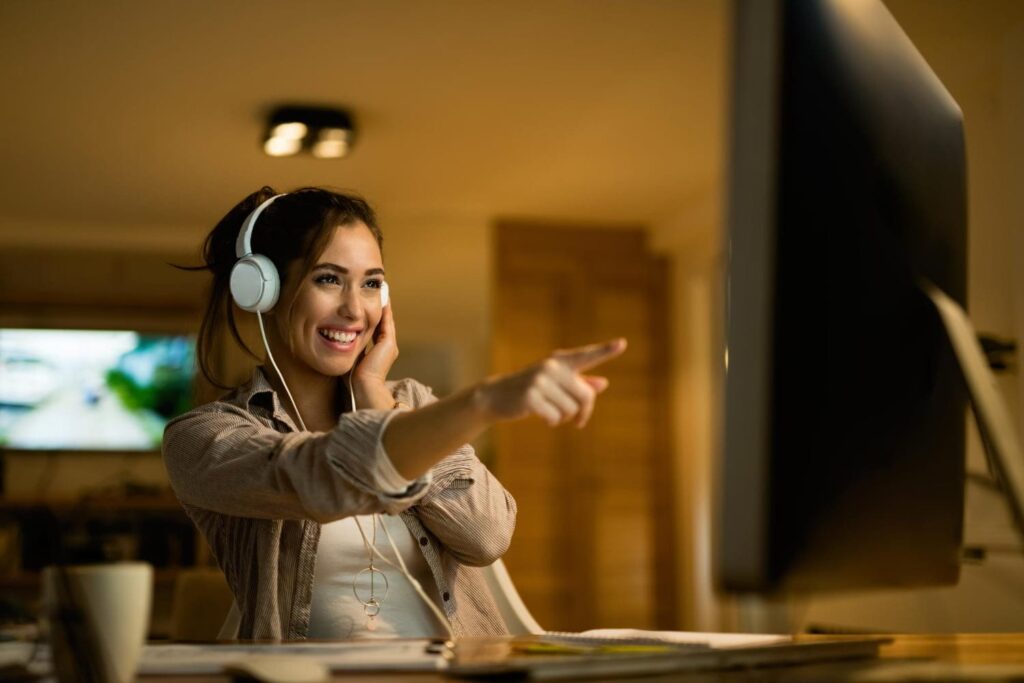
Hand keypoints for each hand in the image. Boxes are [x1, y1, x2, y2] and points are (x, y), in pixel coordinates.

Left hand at [351, 302, 398, 408]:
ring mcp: (389, 346)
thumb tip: (331, 342)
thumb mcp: (346, 361)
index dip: (366, 319)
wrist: (363, 388)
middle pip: (380, 324)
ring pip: (384, 321)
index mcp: (376, 354)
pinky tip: (380, 298)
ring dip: (381, 307)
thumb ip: (343, 351)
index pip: (372, 332)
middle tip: (372, 295)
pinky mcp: (388, 343)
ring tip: (378, 292)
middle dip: (375, 310)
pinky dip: (384, 309)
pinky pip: (386, 321)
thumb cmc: (351, 381)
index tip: (361, 308)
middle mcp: (385, 349)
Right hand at [476, 338, 626, 427]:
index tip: (622, 344)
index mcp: (561, 361)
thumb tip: (604, 384)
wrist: (497, 395)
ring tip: (549, 410)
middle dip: (582, 412)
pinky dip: (552, 421)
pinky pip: (556, 417)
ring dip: (564, 417)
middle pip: (586, 396)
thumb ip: (580, 382)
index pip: (587, 356)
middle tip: (577, 420)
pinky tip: (542, 415)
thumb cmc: (531, 388)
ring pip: (571, 410)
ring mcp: (540, 380)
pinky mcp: (531, 396)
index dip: (605, 351)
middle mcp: (552, 366)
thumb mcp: (556, 383)